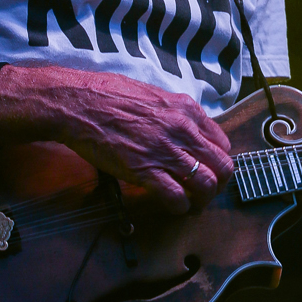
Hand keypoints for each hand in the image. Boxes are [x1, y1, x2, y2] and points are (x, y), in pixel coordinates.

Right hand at [0, 64, 232, 212]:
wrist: (80, 103)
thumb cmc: (110, 95)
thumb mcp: (154, 94)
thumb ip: (174, 112)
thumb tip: (185, 127)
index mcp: (186, 109)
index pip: (222, 143)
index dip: (218, 161)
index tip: (209, 169)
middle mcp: (182, 129)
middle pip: (222, 166)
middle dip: (218, 185)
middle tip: (206, 193)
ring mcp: (165, 150)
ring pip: (205, 184)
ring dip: (202, 200)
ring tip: (193, 205)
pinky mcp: (144, 170)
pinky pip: (176, 197)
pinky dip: (180, 207)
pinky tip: (174, 207)